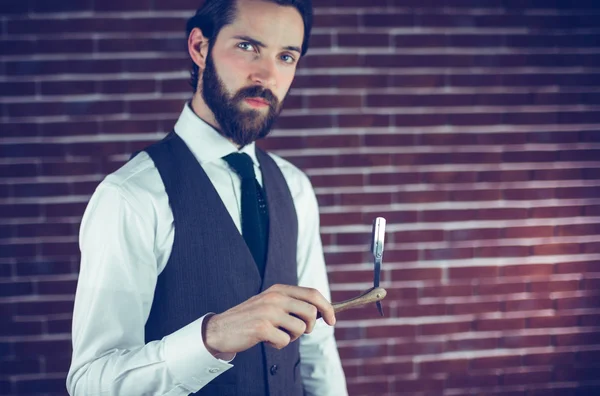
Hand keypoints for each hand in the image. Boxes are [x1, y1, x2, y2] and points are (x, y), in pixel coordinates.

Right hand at [203, 284, 335, 355]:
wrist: (220, 329)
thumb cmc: (250, 319)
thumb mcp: (271, 304)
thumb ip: (292, 304)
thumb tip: (322, 313)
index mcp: (279, 289)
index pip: (312, 293)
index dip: (327, 307)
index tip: (333, 320)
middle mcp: (275, 297)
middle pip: (311, 312)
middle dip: (310, 327)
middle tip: (297, 332)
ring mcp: (269, 312)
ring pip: (300, 328)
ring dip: (292, 337)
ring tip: (277, 334)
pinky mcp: (262, 327)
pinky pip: (285, 341)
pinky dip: (279, 345)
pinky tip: (266, 340)